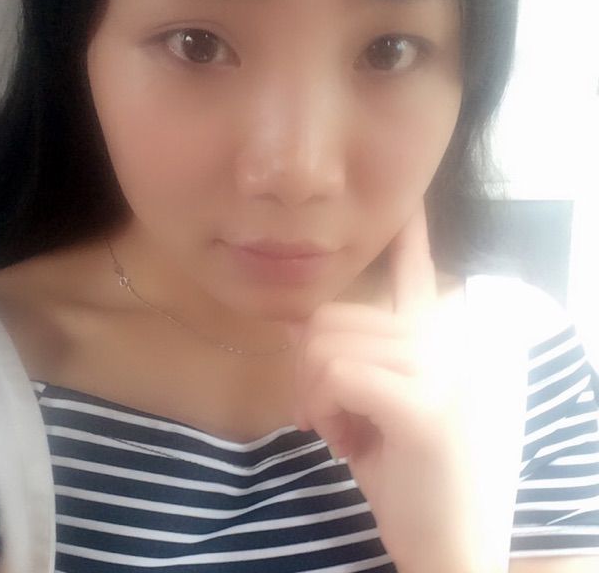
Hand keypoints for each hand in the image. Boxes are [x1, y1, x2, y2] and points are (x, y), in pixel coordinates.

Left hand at [290, 200, 491, 571]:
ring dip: (314, 396)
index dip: (411, 237)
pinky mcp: (425, 406)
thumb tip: (299, 327)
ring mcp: (438, 370)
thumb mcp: (368, 407)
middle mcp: (439, 343)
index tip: (409, 204)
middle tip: (325, 414)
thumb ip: (345, 361)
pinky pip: (338, 377)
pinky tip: (345, 442)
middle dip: (307, 370)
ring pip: (327, 348)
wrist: (444, 541)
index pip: (416, 275)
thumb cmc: (401, 471)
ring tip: (341, 429)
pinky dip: (325, 411)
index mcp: (429, 341)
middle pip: (331, 318)